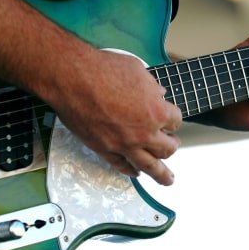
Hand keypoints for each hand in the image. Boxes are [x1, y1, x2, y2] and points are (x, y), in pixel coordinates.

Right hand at [52, 48, 181, 185]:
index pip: (175, 121)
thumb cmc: (103, 70)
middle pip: (167, 148)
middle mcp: (143, 133)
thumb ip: (151, 86)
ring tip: (168, 179)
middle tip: (172, 144)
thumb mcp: (138, 71)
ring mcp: (124, 145)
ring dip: (161, 175)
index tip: (170, 117)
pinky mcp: (104, 150)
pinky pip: (122, 166)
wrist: (73, 78)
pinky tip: (136, 173)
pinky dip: (131, 171)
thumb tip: (157, 93)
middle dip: (172, 144)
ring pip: (149, 166)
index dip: (173, 117)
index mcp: (156, 111)